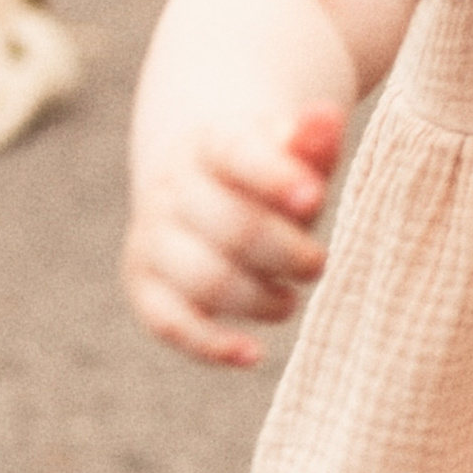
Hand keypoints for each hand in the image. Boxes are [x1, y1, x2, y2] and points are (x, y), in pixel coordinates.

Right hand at [122, 103, 345, 367]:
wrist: (201, 180)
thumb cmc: (267, 171)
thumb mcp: (293, 147)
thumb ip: (313, 139)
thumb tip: (326, 117)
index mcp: (211, 144)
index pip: (238, 155)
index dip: (276, 178)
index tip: (314, 199)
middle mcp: (172, 188)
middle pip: (233, 227)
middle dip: (286, 252)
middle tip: (316, 262)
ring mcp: (153, 238)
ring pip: (205, 279)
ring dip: (260, 298)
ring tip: (289, 298)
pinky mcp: (146, 285)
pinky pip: (168, 322)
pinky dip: (209, 344)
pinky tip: (253, 354)